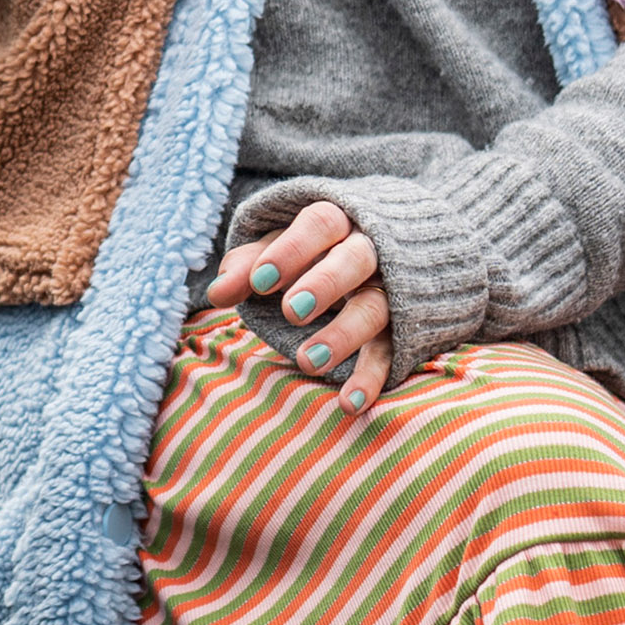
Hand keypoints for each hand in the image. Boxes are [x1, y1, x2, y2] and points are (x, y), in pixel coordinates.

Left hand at [206, 199, 391, 412]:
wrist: (407, 248)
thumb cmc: (320, 250)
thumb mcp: (285, 248)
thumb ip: (250, 264)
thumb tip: (217, 292)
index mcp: (338, 221)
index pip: (319, 224)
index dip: (291, 250)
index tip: (260, 281)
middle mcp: (370, 250)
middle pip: (355, 259)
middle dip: (324, 283)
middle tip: (292, 312)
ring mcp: (392, 289)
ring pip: (375, 307)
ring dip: (343, 335)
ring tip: (307, 361)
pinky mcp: (405, 328)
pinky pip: (390, 351)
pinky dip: (371, 378)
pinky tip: (348, 403)